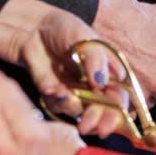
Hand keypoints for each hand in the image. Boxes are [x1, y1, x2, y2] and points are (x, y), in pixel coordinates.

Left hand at [0, 0, 125, 138]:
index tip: (109, 121)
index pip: (119, 98)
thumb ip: (95, 58)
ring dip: (73, 108)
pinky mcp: (57, 96)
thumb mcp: (84, 37)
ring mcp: (76, 93)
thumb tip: (101, 82)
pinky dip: (56, 100)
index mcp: (109, 73)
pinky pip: (59, 106)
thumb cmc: (66, 29)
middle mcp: (95, 88)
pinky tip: (50, 87)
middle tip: (87, 125)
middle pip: (102, 113)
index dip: (117, 113)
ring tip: (62, 92)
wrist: (35, 29)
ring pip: (80, 113)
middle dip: (96, 121)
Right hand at [89, 0, 155, 125]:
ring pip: (147, 104)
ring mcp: (140, 89)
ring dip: (143, 94)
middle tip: (151, 73)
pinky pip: (128, 105)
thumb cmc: (132, 15)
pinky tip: (122, 79)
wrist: (97, 16)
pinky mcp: (120, 93)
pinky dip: (127, 97)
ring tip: (134, 71)